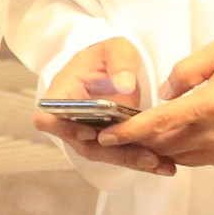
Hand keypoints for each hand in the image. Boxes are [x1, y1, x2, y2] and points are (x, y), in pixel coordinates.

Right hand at [35, 36, 167, 175]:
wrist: (115, 66)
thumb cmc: (107, 55)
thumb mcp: (114, 49)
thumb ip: (119, 62)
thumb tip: (124, 85)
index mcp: (62, 95)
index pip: (47, 119)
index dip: (63, 129)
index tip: (89, 132)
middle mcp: (71, 120)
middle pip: (83, 144)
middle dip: (115, 153)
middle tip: (147, 157)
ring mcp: (88, 133)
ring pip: (104, 154)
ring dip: (133, 162)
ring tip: (163, 165)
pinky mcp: (108, 141)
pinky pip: (121, 154)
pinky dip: (142, 161)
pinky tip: (166, 165)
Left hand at [106, 40, 213, 176]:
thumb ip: (187, 70)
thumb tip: (164, 93)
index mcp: (210, 105)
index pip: (158, 123)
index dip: (129, 131)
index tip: (106, 134)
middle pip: (163, 144)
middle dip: (137, 141)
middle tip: (115, 133)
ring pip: (179, 156)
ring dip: (159, 148)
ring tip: (142, 136)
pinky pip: (200, 161)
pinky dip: (183, 152)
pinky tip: (177, 140)